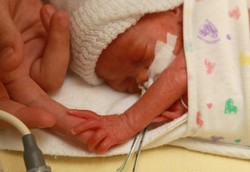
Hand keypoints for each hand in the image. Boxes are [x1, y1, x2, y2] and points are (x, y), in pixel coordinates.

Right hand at [0, 0, 69, 127]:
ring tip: (50, 13)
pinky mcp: (46, 48)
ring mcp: (30, 60)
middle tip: (79, 127)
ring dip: (59, 45)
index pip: (5, 104)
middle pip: (34, 101)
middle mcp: (11, 71)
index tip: (46, 120)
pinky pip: (62, 53)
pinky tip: (50, 13)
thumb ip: (0, 36)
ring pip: (53, 74)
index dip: (23, 115)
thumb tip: (12, 63)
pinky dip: (61, 35)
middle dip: (57, 114)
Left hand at [69, 110, 136, 153]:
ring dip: (91, 143)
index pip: (88, 113)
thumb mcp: (105, 119)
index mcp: (100, 118)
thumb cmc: (117, 122)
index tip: (69, 112)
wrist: (130, 122)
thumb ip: (97, 121)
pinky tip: (99, 150)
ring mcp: (108, 131)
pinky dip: (100, 149)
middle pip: (89, 123)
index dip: (78, 112)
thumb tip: (87, 123)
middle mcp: (102, 123)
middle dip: (80, 127)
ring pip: (96, 136)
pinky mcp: (113, 138)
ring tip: (89, 147)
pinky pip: (104, 145)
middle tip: (72, 131)